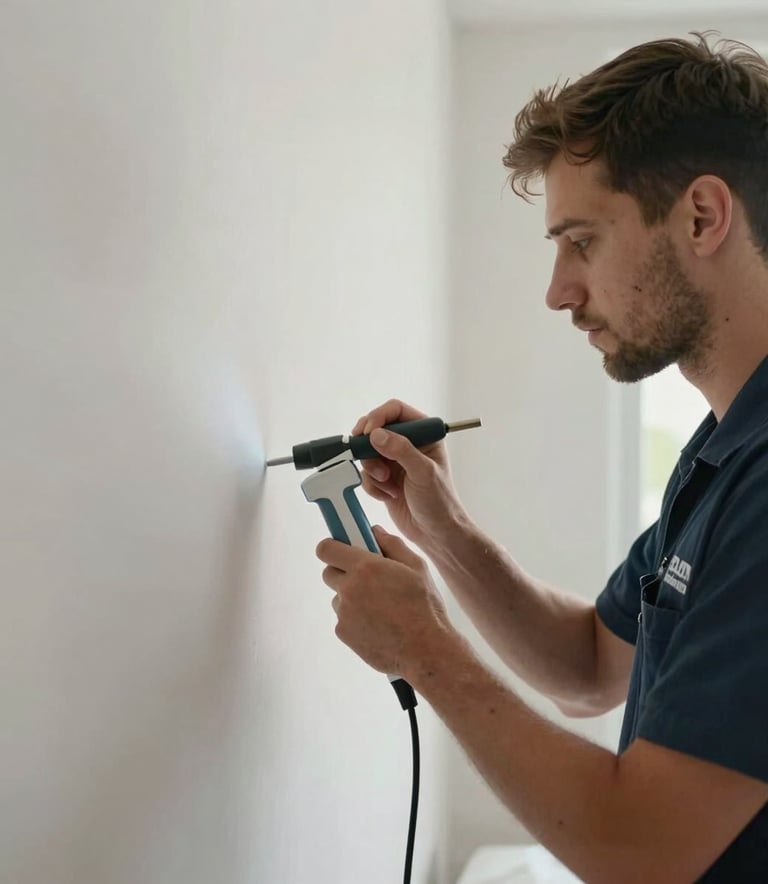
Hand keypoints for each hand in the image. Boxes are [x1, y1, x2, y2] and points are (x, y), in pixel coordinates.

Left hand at [317, 525, 452, 676]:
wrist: (425, 650)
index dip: (332, 547)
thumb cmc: (424, 606)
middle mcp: (349, 589)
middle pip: (328, 572)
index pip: (326, 549)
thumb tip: (373, 531)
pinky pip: (343, 619)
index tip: (341, 549)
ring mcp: (344, 613)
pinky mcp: (343, 633)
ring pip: (337, 597)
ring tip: (378, 607)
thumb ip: (392, 544)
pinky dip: (354, 619)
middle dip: (343, 572)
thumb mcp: (416, 567)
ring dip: (350, 597)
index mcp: (365, 567)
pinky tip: (378, 624)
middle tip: (366, 579)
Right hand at [351, 399, 467, 550]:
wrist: (435, 533)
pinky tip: (388, 495)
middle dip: (369, 447)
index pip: (395, 410)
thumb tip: (376, 434)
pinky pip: (366, 473)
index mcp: (424, 434)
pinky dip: (372, 485)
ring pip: (367, 452)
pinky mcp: (384, 477)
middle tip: (369, 459)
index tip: (367, 433)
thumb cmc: (439, 502)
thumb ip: (401, 450)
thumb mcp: (423, 473)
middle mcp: (408, 443)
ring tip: (387, 483)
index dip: (378, 417)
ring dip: (372, 469)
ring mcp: (394, 460)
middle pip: (375, 429)